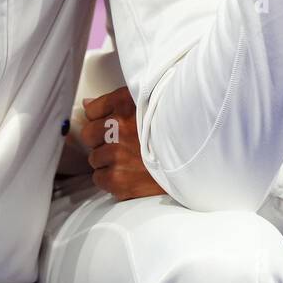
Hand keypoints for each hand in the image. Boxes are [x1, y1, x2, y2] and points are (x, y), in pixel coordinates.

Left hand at [81, 86, 166, 200]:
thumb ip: (116, 102)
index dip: (103, 119)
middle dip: (103, 140)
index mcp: (124, 103)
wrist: (196, 157)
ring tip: (131, 160)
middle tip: (123, 145)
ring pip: (94, 158)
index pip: (92, 110)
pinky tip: (129, 174)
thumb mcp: (147, 103)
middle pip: (89, 135)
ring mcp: (116, 154)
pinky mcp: (118, 179)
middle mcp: (117, 127)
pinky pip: (100, 178)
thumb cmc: (175, 127)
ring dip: (108, 160)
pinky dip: (111, 178)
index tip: (115, 126)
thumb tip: (86, 103)